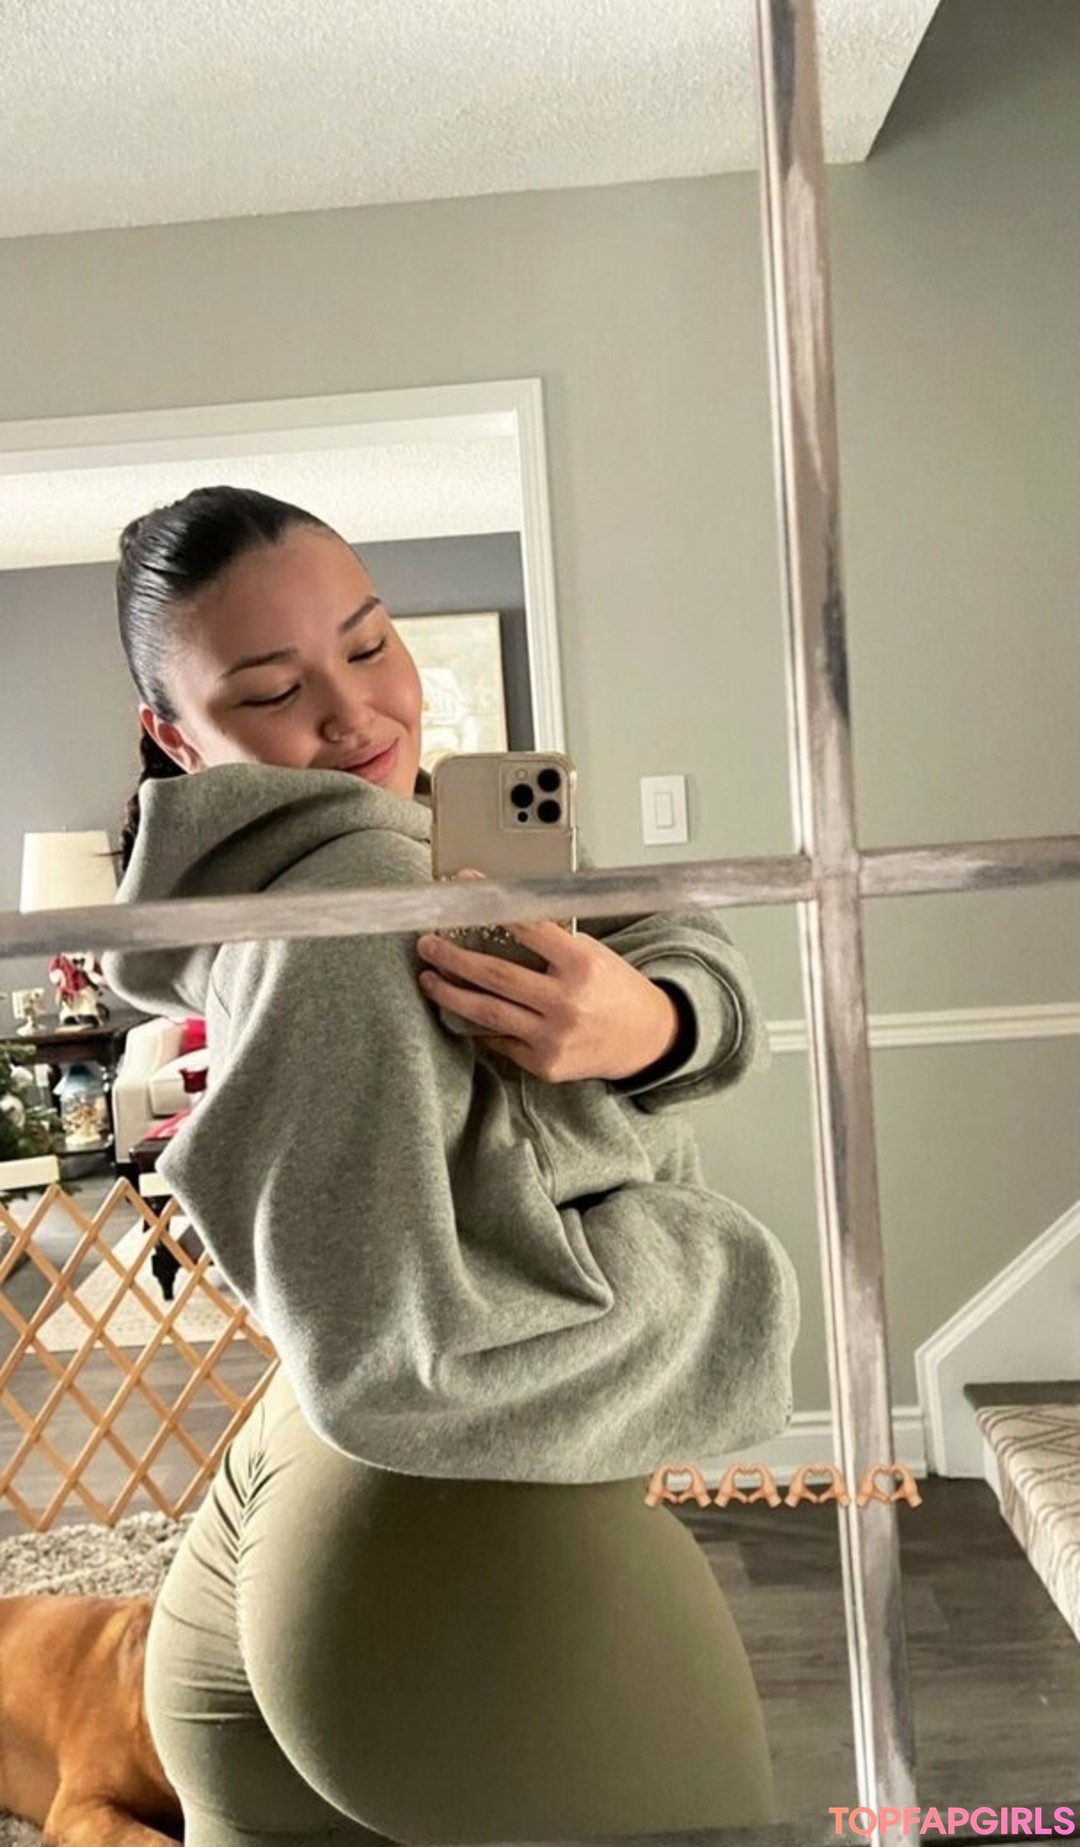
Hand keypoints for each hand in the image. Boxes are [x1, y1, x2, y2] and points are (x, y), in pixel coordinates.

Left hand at [416, 871, 681, 1082]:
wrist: (646, 1039)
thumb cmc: (617, 990)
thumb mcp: (594, 954)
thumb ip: (552, 945)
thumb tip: (497, 922)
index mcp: (582, 965)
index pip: (527, 927)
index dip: (490, 907)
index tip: (464, 893)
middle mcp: (567, 1002)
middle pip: (494, 975)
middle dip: (452, 958)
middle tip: (427, 945)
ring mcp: (554, 1037)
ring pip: (487, 1012)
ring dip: (450, 994)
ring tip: (429, 979)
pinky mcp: (544, 1063)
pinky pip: (500, 1040)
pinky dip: (478, 1025)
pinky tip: (462, 1011)